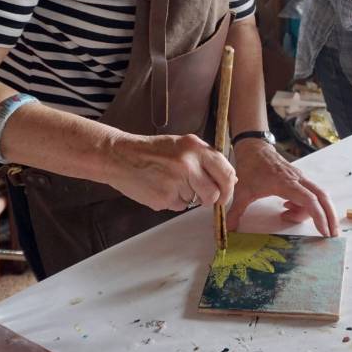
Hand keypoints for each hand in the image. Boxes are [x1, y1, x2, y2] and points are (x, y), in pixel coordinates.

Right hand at [109, 132, 236, 211]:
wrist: (120, 156)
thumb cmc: (152, 151)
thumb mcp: (182, 146)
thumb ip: (205, 160)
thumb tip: (230, 179)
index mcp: (196, 148)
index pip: (226, 172)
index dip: (228, 188)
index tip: (225, 194)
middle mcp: (188, 164)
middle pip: (214, 193)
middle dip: (210, 199)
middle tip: (202, 197)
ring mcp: (176, 182)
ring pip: (195, 201)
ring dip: (187, 197)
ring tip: (170, 183)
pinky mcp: (164, 198)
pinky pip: (179, 206)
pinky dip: (172, 201)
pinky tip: (160, 187)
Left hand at [227, 139, 338, 236]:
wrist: (255, 148)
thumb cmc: (250, 168)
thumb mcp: (241, 191)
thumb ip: (235, 213)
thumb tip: (227, 232)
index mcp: (286, 183)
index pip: (309, 200)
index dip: (318, 216)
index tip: (323, 232)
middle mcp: (298, 180)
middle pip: (323, 198)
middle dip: (330, 217)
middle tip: (332, 236)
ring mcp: (301, 179)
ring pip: (318, 197)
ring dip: (311, 212)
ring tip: (286, 216)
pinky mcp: (300, 180)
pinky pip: (310, 195)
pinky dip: (304, 207)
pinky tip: (287, 208)